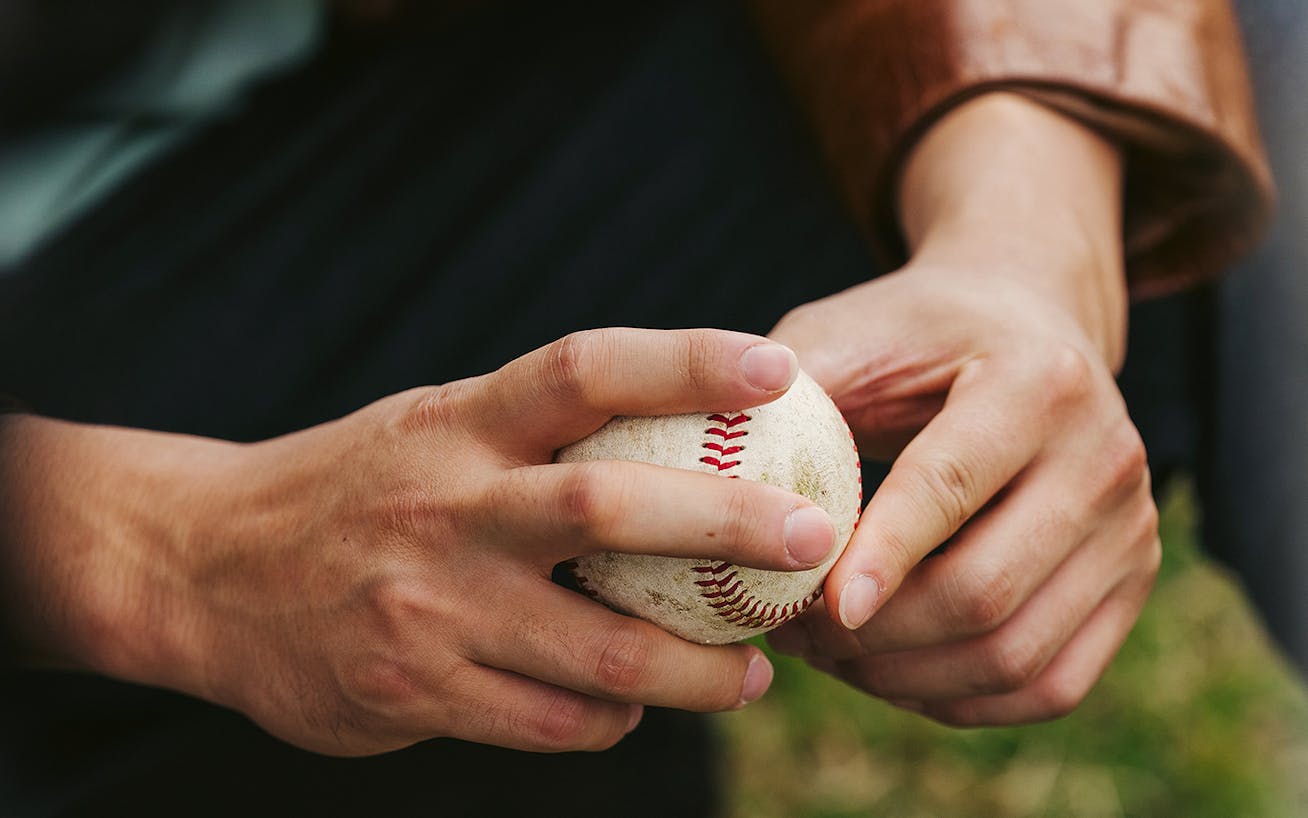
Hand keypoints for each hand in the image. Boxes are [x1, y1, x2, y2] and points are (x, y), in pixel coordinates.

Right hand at [0, 329, 837, 754]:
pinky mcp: (413, 688)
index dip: (687, 362)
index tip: (776, 370)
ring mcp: (430, 605)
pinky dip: (612, 720)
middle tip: (812, 540)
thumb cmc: (356, 489)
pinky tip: (630, 707)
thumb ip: (537, 437)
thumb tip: (685, 452)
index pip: (585, 369)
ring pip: (601, 652)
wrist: (206, 567)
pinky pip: (552, 722)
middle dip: (730, 526)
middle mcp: (448, 506)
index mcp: (460, 423)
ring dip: (699, 670)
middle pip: (612, 509)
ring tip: (756, 671)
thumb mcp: (435, 429)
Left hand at [765, 93, 1160, 725]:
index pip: (951, 484)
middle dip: (873, 636)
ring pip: (1017, 655)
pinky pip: (1049, 684)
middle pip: (986, 590)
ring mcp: (1133, 528)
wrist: (1018, 324)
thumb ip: (785, 396)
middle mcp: (1108, 456)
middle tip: (790, 634)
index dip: (879, 556)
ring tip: (825, 655)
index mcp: (1038, 379)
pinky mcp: (1133, 583)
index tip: (813, 609)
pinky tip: (887, 672)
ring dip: (905, 678)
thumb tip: (711, 485)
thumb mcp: (845, 333)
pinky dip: (959, 700)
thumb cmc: (912, 334)